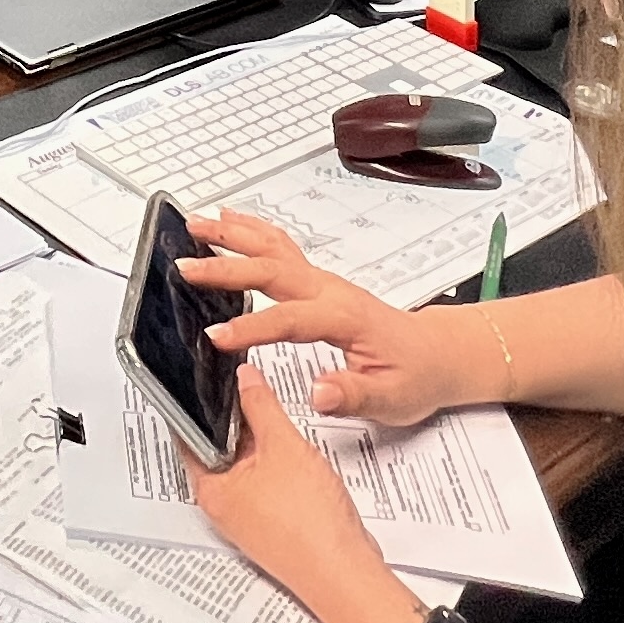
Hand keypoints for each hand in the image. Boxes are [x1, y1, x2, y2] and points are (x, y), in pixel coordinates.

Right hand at [182, 212, 468, 425]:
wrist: (438, 354)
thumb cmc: (415, 375)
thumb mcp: (391, 399)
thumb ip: (353, 394)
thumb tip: (320, 393)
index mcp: (344, 318)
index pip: (289, 319)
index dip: (250, 327)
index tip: (216, 337)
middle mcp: (331, 291)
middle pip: (272, 269)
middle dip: (226, 266)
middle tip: (186, 266)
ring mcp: (324, 282)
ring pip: (274, 248)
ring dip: (233, 235)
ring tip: (195, 224)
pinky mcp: (318, 283)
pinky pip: (280, 248)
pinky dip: (251, 231)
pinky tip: (230, 223)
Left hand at [190, 367, 397, 620]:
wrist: (344, 572)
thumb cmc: (309, 524)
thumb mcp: (283, 446)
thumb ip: (261, 404)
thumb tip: (244, 377)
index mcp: (210, 488)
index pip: (188, 433)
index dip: (195, 400)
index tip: (201, 374)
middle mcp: (223, 504)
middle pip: (217, 446)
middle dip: (231, 416)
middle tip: (241, 381)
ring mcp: (247, 515)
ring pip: (243, 463)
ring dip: (256, 438)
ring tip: (268, 409)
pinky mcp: (271, 522)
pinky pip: (263, 480)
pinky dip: (272, 460)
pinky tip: (289, 445)